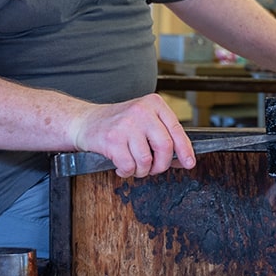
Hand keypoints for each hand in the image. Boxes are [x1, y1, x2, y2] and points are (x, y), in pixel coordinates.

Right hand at [69, 93, 195, 176]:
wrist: (85, 121)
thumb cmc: (118, 124)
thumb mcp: (144, 120)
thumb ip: (163, 135)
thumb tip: (184, 159)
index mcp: (153, 103)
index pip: (176, 129)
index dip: (185, 150)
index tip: (189, 163)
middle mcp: (141, 111)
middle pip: (165, 146)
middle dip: (161, 165)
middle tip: (154, 169)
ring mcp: (126, 124)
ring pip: (146, 160)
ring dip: (142, 170)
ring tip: (134, 165)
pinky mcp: (112, 139)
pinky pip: (129, 166)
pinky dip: (127, 171)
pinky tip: (122, 165)